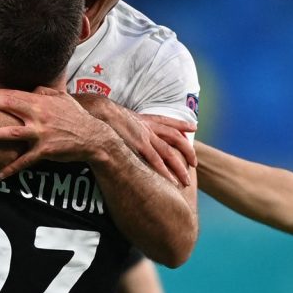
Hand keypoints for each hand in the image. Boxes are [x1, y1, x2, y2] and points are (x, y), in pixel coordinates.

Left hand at [0, 87, 110, 178]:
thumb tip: (32, 89)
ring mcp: (42, 133)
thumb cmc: (76, 117)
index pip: (14, 94)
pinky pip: (25, 160)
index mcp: (42, 102)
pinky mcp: (45, 150)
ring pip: (12, 132)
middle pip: (9, 106)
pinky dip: (12, 168)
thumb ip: (46, 92)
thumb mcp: (63, 99)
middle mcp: (39, 115)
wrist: (93, 137)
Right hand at [72, 94, 195, 186]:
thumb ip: (122, 123)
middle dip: (187, 150)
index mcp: (143, 119)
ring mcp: (145, 136)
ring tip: (186, 181)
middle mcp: (148, 127)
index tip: (193, 127)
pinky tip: (172, 181)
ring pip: (169, 153)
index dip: (180, 124)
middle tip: (195, 163)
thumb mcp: (115, 115)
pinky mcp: (139, 145)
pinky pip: (156, 161)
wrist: (97, 110)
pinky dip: (165, 172)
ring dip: (179, 168)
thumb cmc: (101, 113)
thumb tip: (118, 128)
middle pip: (175, 137)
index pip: (167, 121)